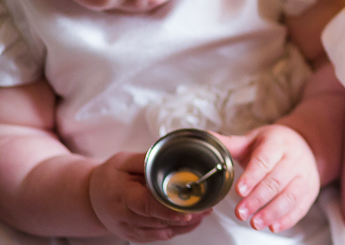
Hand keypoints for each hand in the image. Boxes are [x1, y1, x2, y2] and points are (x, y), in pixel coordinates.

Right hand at [89, 152, 209, 241]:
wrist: (91, 198)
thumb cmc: (109, 176)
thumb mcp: (123, 161)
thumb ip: (146, 160)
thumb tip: (168, 154)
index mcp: (122, 197)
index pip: (147, 206)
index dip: (169, 209)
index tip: (188, 209)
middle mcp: (125, 218)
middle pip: (158, 220)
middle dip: (185, 216)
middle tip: (207, 207)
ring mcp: (129, 230)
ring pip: (161, 231)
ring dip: (185, 225)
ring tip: (205, 213)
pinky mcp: (135, 236)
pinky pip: (159, 236)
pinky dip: (177, 230)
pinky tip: (192, 222)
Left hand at [218, 124, 319, 231]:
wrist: (303, 143)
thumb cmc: (273, 144)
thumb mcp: (253, 139)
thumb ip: (230, 143)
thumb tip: (204, 138)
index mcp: (278, 143)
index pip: (265, 160)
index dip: (252, 176)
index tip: (239, 190)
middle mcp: (295, 158)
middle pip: (276, 181)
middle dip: (257, 199)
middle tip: (240, 212)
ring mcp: (305, 174)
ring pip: (291, 195)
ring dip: (272, 212)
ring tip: (255, 223)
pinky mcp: (311, 190)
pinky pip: (301, 206)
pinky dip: (288, 219)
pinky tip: (273, 226)